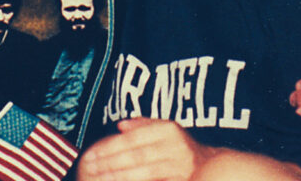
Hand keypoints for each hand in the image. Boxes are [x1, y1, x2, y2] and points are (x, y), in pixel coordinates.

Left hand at [77, 118, 216, 180]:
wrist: (211, 166)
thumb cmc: (181, 147)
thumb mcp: (165, 129)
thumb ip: (143, 125)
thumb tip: (120, 125)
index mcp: (168, 130)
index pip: (132, 138)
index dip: (109, 147)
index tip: (90, 155)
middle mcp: (175, 146)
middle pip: (135, 156)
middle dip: (109, 164)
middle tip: (88, 170)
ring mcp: (179, 166)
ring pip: (143, 172)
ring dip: (118, 177)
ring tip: (98, 179)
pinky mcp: (181, 180)